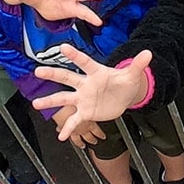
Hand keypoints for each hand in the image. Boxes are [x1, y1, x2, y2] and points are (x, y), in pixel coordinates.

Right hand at [30, 47, 150, 140]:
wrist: (123, 97)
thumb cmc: (125, 82)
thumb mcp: (132, 75)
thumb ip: (137, 65)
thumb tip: (149, 53)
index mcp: (96, 72)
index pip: (84, 62)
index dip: (75, 55)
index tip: (63, 46)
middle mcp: (86, 84)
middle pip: (67, 78)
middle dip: (53, 74)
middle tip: (38, 71)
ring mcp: (83, 98)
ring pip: (64, 98)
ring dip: (50, 101)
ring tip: (35, 104)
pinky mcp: (85, 112)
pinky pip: (75, 120)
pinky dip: (68, 128)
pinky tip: (61, 136)